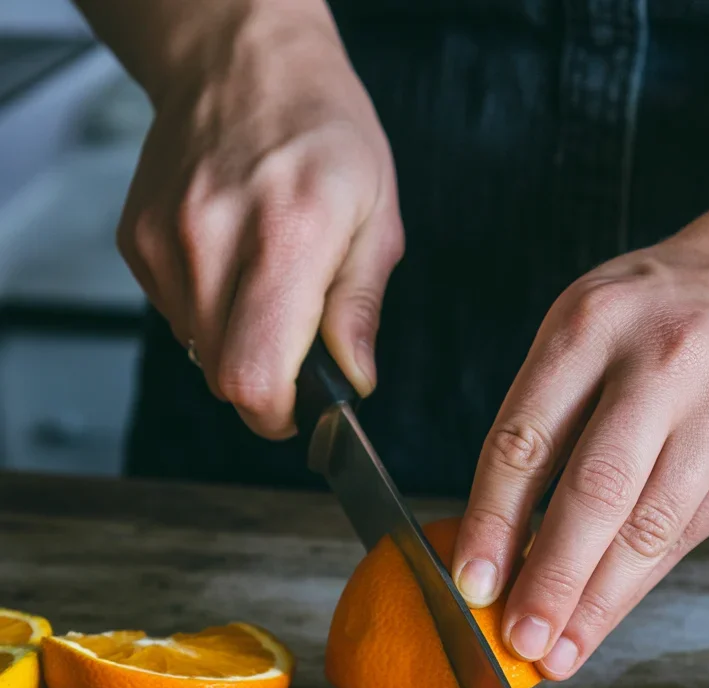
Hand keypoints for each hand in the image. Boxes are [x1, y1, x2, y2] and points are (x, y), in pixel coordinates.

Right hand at [117, 1, 402, 437]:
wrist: (241, 60)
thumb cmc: (322, 130)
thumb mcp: (378, 215)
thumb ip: (360, 307)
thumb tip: (354, 379)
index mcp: (289, 234)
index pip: (254, 375)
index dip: (275, 415)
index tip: (297, 412)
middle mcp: (217, 235)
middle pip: (221, 376)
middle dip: (262, 385)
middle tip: (294, 349)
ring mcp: (168, 237)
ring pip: (196, 350)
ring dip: (235, 344)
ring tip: (264, 286)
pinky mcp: (138, 239)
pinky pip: (174, 315)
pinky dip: (206, 311)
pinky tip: (231, 265)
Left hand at [453, 203, 708, 677]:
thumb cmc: (657, 316)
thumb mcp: (587, 329)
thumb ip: (545, 420)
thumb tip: (500, 540)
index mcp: (590, 324)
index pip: (525, 439)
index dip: (492, 521)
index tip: (471, 585)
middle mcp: (662, 360)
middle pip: (594, 490)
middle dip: (551, 578)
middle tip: (520, 642)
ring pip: (650, 524)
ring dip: (599, 599)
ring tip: (562, 650)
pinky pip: (693, 529)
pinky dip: (645, 579)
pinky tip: (610, 611)